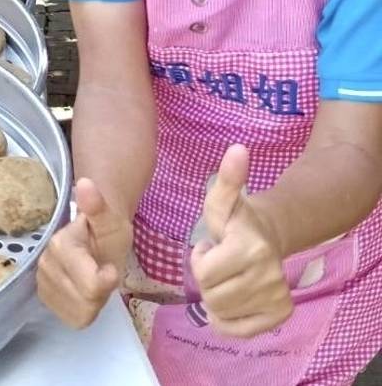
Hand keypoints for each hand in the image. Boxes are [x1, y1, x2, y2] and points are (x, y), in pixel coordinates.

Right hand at [37, 178, 132, 327]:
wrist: (92, 237)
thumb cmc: (105, 231)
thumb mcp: (111, 221)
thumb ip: (98, 207)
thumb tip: (85, 183)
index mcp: (60, 245)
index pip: (91, 284)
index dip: (107, 279)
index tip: (110, 267)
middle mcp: (45, 264)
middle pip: (86, 298)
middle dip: (101, 289)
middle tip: (101, 270)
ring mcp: (42, 283)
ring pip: (80, 310)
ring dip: (94, 300)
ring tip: (93, 279)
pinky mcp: (45, 299)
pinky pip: (74, 318)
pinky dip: (85, 309)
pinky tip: (84, 291)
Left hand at [191, 144, 292, 337]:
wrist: (270, 235)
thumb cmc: (235, 220)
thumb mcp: (222, 200)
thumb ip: (227, 179)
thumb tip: (237, 148)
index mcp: (251, 246)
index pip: (202, 272)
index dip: (200, 258)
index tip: (210, 245)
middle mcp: (268, 275)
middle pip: (210, 295)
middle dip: (207, 277)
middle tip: (219, 260)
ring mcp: (276, 297)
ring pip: (221, 313)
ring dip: (216, 295)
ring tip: (228, 274)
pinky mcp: (280, 314)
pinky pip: (237, 331)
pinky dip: (227, 320)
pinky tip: (233, 298)